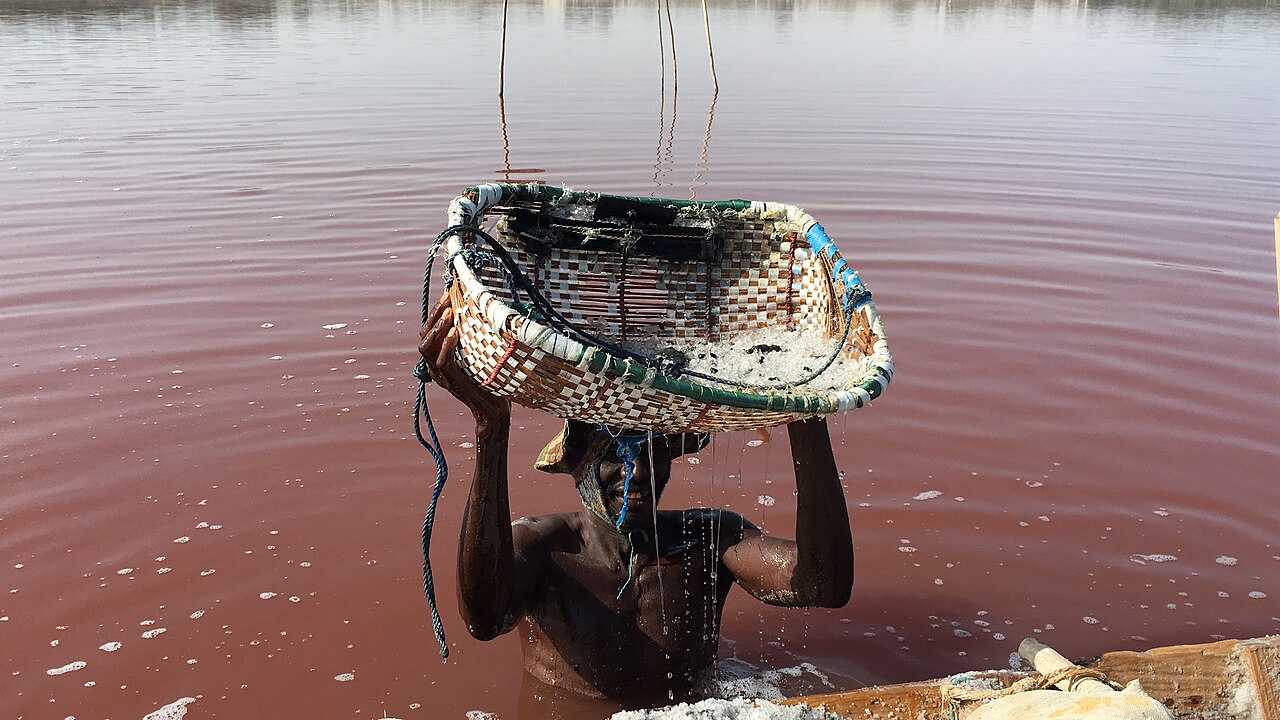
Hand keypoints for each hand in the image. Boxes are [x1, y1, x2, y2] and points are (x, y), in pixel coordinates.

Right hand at [419, 293, 510, 425]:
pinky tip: (455, 333)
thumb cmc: (489, 382)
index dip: (436, 312)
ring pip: (428, 348)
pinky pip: (442, 362)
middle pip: (424, 336)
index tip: (448, 295)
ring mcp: (441, 376)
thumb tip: (483, 313)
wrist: (493, 411)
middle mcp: (435, 367)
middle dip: (434, 315)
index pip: (429, 332)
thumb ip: (474, 340)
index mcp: (439, 359)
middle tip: (448, 300)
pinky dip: (447, 346)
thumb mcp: (479, 356)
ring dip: (437, 328)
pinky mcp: (451, 383)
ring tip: (449, 314)